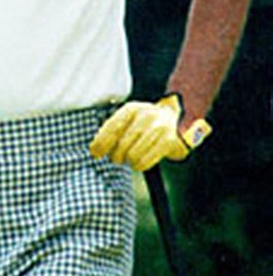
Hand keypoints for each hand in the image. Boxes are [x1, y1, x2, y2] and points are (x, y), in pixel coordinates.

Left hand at [90, 94, 210, 171]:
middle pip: (119, 147)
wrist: (180, 118)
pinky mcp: (169, 142)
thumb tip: (94, 150)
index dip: (100, 145)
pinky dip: (140, 165)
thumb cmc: (148, 124)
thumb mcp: (129, 120)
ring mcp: (158, 128)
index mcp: (131, 110)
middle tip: (122, 156)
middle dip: (117, 156)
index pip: (110, 130)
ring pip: (131, 157)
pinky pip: (144, 162)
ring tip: (135, 156)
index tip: (96, 153)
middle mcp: (145, 116)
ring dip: (130, 161)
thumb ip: (111, 132)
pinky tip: (143, 160)